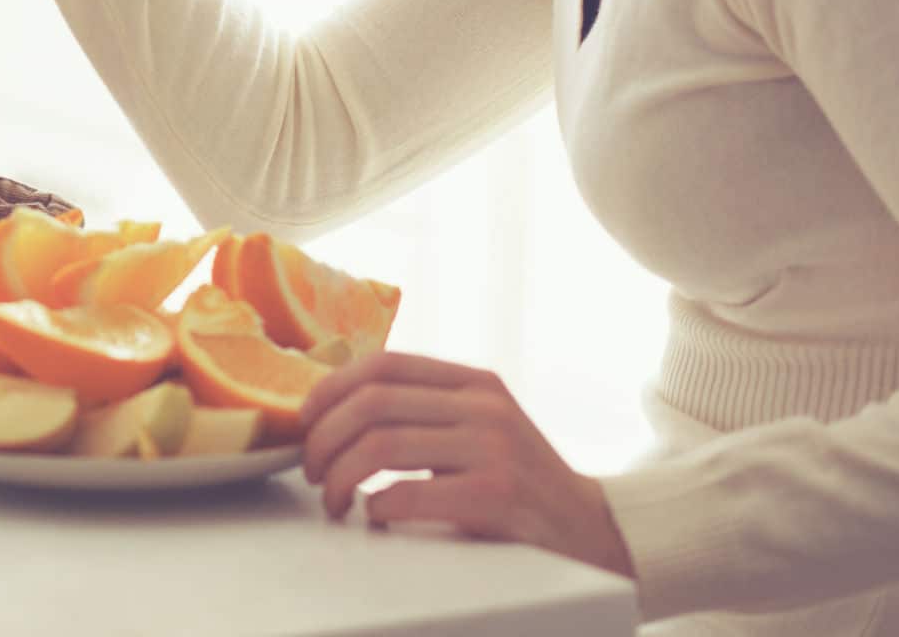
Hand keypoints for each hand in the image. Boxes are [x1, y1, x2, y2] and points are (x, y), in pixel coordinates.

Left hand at [298, 350, 637, 581]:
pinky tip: (374, 516)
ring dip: (340, 476)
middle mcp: (484, 407)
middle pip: (371, 403)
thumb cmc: (521, 482)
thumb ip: (427, 406)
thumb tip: (338, 404)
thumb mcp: (482, 424)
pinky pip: (408, 494)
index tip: (305, 422)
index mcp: (474, 381)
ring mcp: (493, 450)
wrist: (593, 532)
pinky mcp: (496, 497)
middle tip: (312, 470)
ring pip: (381, 445)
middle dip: (324, 438)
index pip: (381, 365)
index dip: (329, 390)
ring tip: (334, 500)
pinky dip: (376, 507)